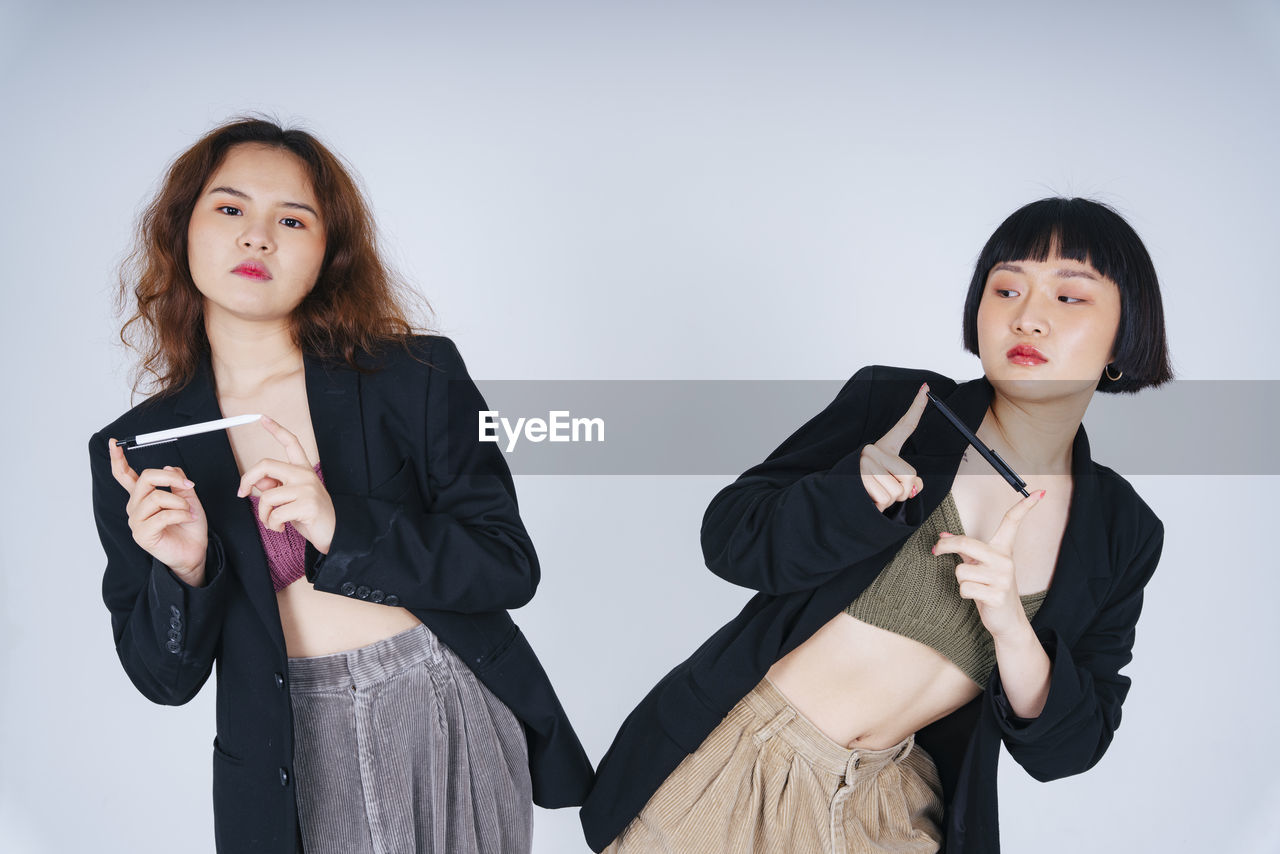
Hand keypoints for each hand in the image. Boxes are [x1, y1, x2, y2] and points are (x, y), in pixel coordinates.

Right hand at [108, 438, 208, 585]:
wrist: (194, 551)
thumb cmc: (189, 526)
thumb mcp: (187, 497)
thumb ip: (177, 482)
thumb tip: (168, 467)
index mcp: (143, 496)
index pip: (124, 475)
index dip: (117, 459)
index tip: (114, 443)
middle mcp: (135, 507)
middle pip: (146, 478)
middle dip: (170, 478)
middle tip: (188, 486)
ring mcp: (136, 521)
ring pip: (157, 497)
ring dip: (180, 502)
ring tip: (189, 511)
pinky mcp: (142, 534)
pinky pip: (163, 515)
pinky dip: (181, 514)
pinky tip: (188, 518)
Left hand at [237, 416, 335, 553]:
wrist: (333, 533)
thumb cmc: (310, 516)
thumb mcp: (290, 498)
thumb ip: (274, 486)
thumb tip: (257, 481)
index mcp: (303, 470)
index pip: (291, 443)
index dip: (276, 429)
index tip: (262, 418)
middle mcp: (305, 475)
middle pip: (266, 465)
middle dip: (246, 479)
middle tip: (242, 493)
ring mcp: (307, 489)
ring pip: (267, 497)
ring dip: (264, 515)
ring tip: (274, 522)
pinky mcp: (307, 505)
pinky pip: (275, 514)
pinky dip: (272, 525)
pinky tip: (281, 527)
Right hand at [860, 382, 929, 510]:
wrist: (839, 503)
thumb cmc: (870, 492)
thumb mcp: (893, 484)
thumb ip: (910, 483)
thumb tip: (916, 486)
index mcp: (884, 447)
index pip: (905, 426)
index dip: (917, 406)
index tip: (926, 387)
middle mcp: (873, 449)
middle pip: (910, 477)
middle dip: (903, 493)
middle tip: (884, 491)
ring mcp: (865, 461)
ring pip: (897, 492)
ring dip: (889, 502)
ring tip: (873, 496)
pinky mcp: (859, 476)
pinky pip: (885, 499)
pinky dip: (880, 508)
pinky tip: (868, 501)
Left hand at [932, 489, 1046, 639]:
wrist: (1006, 619)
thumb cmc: (990, 588)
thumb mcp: (978, 565)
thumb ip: (963, 550)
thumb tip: (942, 536)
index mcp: (1003, 549)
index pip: (1012, 522)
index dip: (1024, 506)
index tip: (1039, 492)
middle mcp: (1005, 560)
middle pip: (966, 544)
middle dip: (946, 547)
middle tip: (936, 550)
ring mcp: (1003, 578)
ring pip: (960, 571)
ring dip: (961, 581)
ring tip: (976, 586)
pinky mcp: (997, 595)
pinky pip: (964, 589)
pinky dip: (965, 594)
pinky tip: (979, 598)